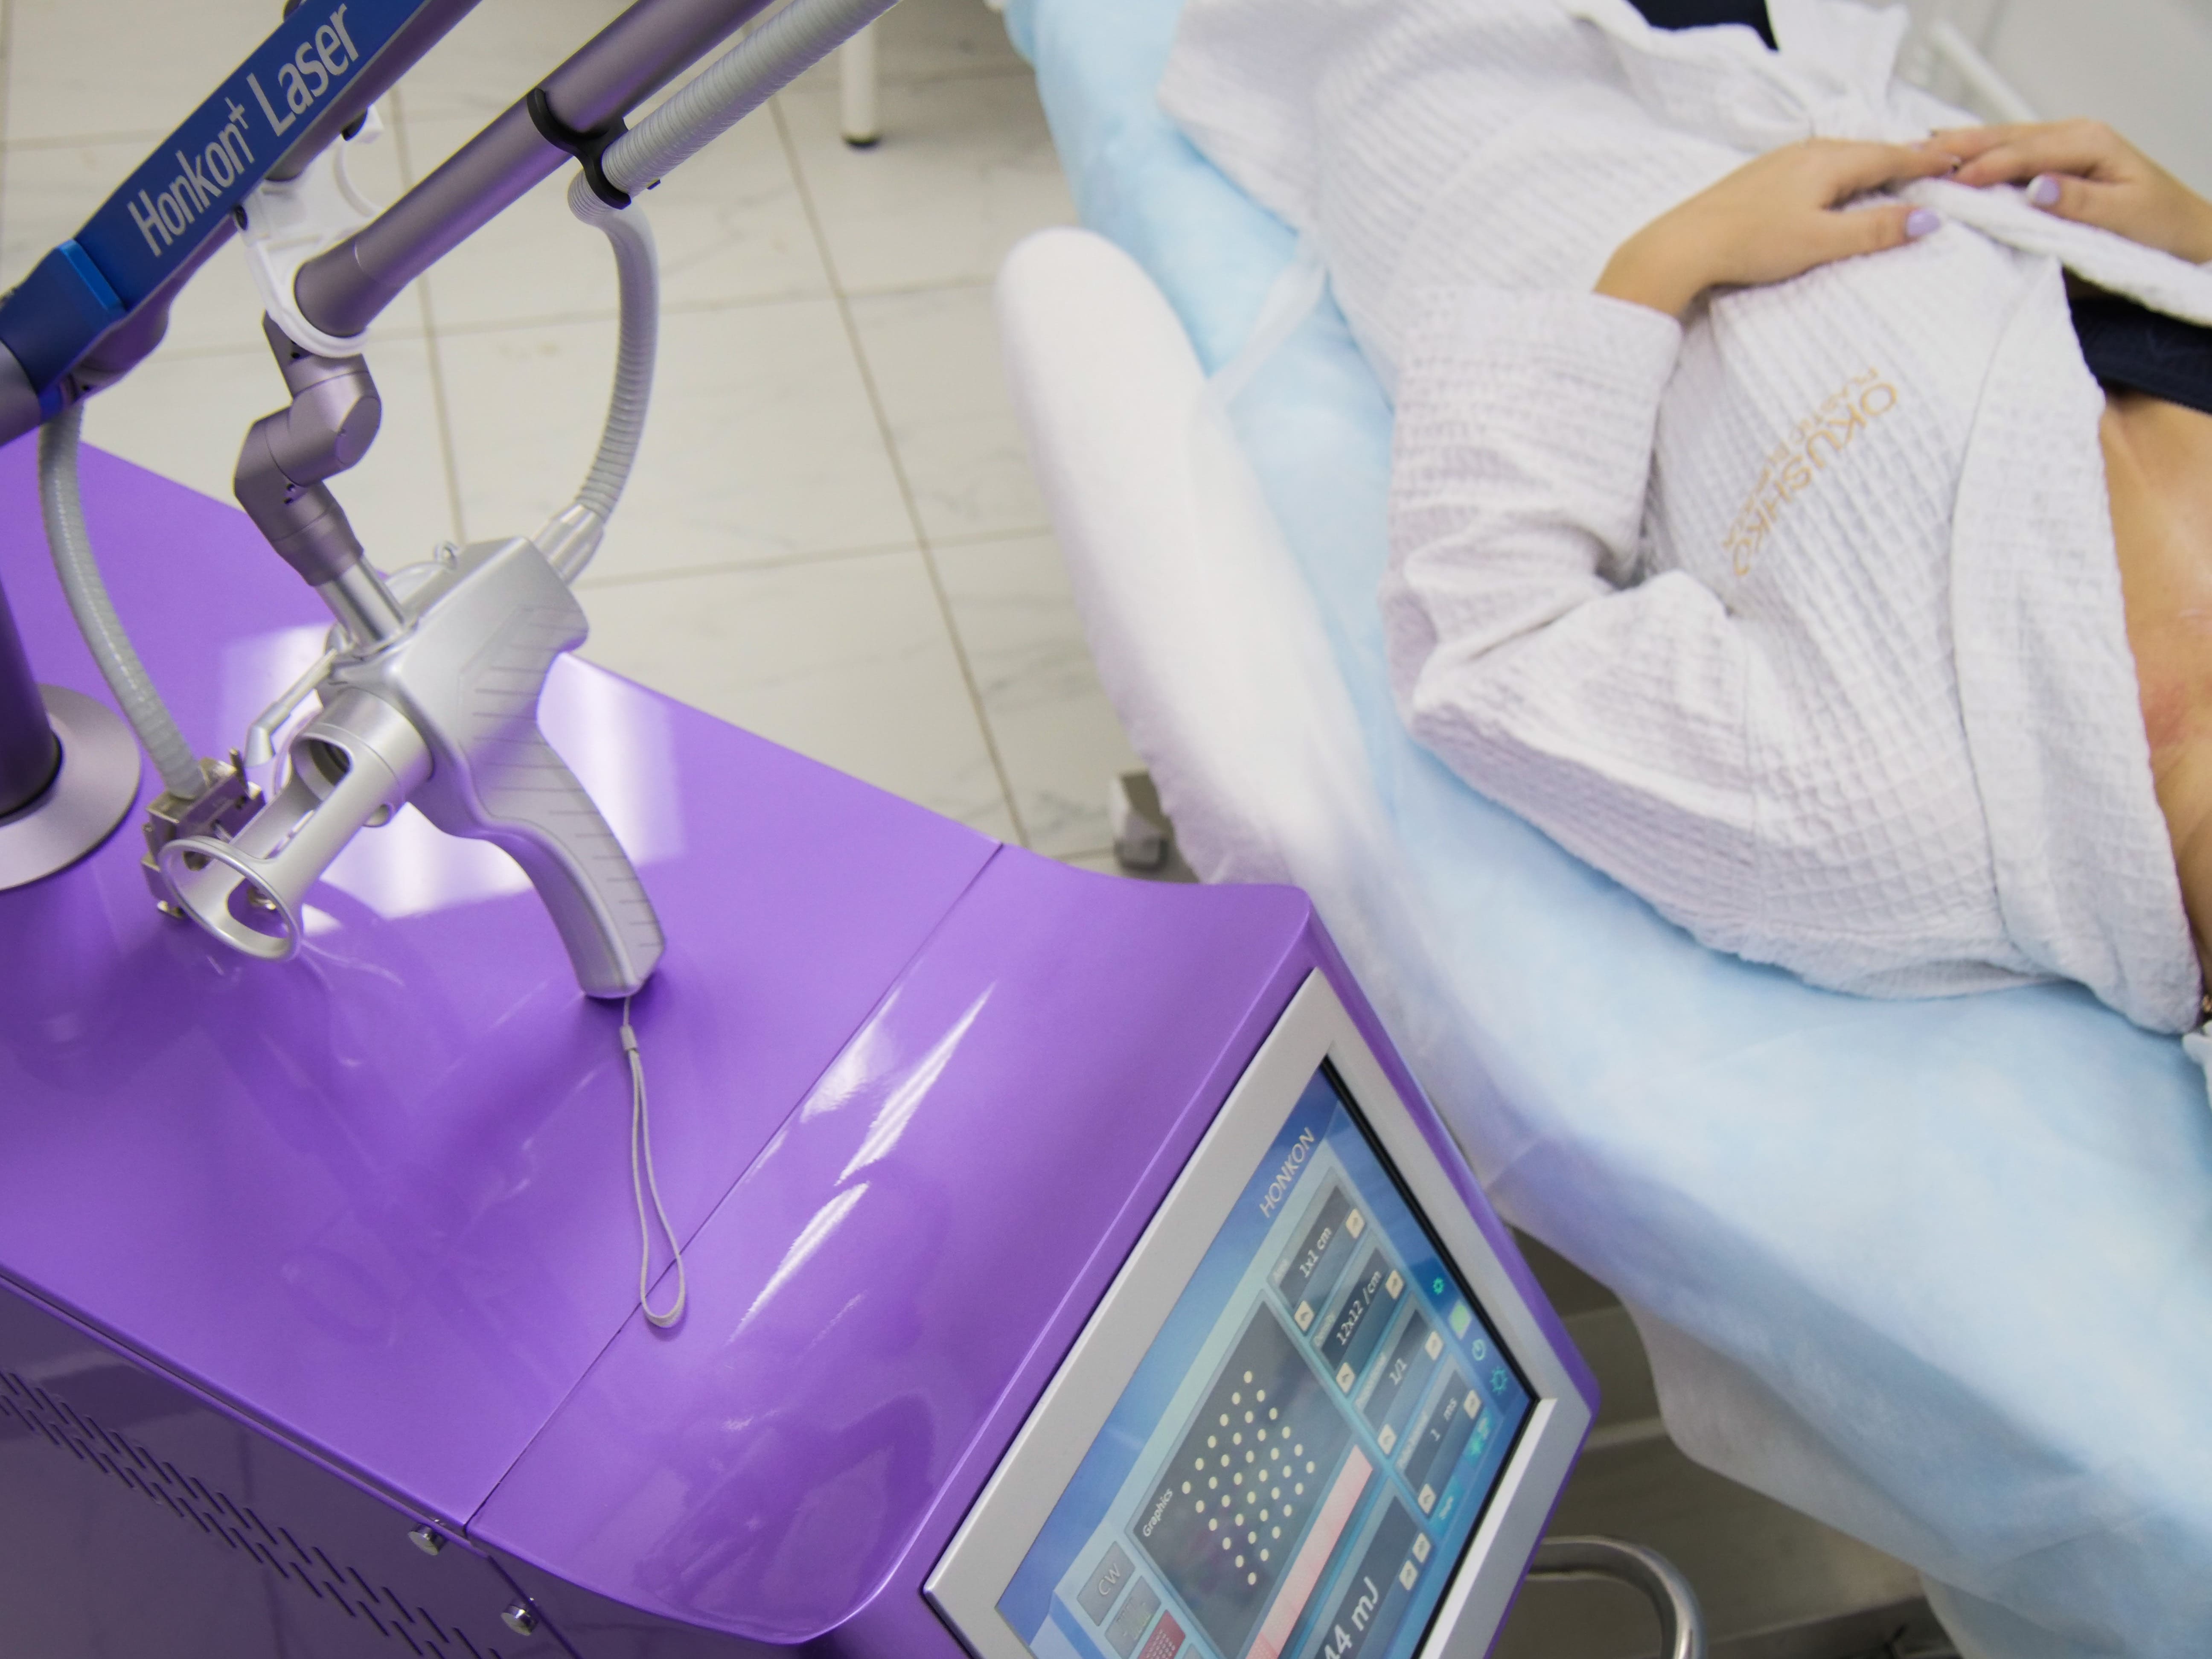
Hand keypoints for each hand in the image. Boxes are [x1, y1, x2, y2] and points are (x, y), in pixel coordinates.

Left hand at [1595, 140, 1952, 318]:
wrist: (1684, 244)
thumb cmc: (1751, 243)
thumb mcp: (1822, 241)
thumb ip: (1875, 230)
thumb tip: (1927, 219)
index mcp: (1827, 162)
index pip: (1889, 155)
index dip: (1924, 160)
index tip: (1955, 161)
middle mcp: (1805, 153)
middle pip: (1865, 152)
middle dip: (1901, 158)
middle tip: (1935, 163)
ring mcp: (1779, 163)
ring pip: (1839, 158)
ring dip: (1869, 164)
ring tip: (1894, 172)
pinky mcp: (1761, 179)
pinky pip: (1815, 168)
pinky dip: (1840, 174)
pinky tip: (1837, 185)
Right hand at [1924, 120, 2211, 262]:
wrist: (2182, 235)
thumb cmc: (2158, 228)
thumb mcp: (2124, 216)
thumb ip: (2079, 202)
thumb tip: (2036, 187)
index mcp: (2089, 144)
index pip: (2024, 151)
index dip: (1983, 165)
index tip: (1946, 183)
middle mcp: (2073, 137)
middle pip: (2005, 136)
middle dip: (1958, 146)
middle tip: (1912, 157)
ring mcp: (2061, 148)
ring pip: (2001, 141)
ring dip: (1960, 148)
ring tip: (1916, 155)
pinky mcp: (2052, 165)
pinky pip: (2008, 156)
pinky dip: (1975, 158)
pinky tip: (1947, 161)